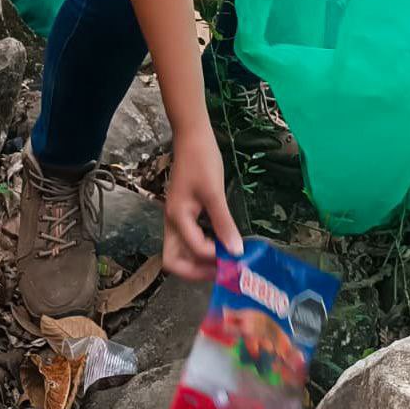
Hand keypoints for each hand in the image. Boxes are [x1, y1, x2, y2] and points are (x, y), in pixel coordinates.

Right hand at [164, 126, 243, 280]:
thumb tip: (236, 251)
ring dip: (199, 262)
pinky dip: (202, 248)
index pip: (194, 250)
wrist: (192, 137)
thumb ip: (224, 223)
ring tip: (224, 262)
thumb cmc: (202, 161)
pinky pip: (188, 240)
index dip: (215, 257)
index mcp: (177, 218)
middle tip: (222, 271)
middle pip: (174, 261)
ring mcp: (176, 219)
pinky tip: (220, 245)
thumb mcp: (214, 192)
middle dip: (196, 271)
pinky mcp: (184, 214)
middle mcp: (173, 223)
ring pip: (180, 252)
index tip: (236, 257)